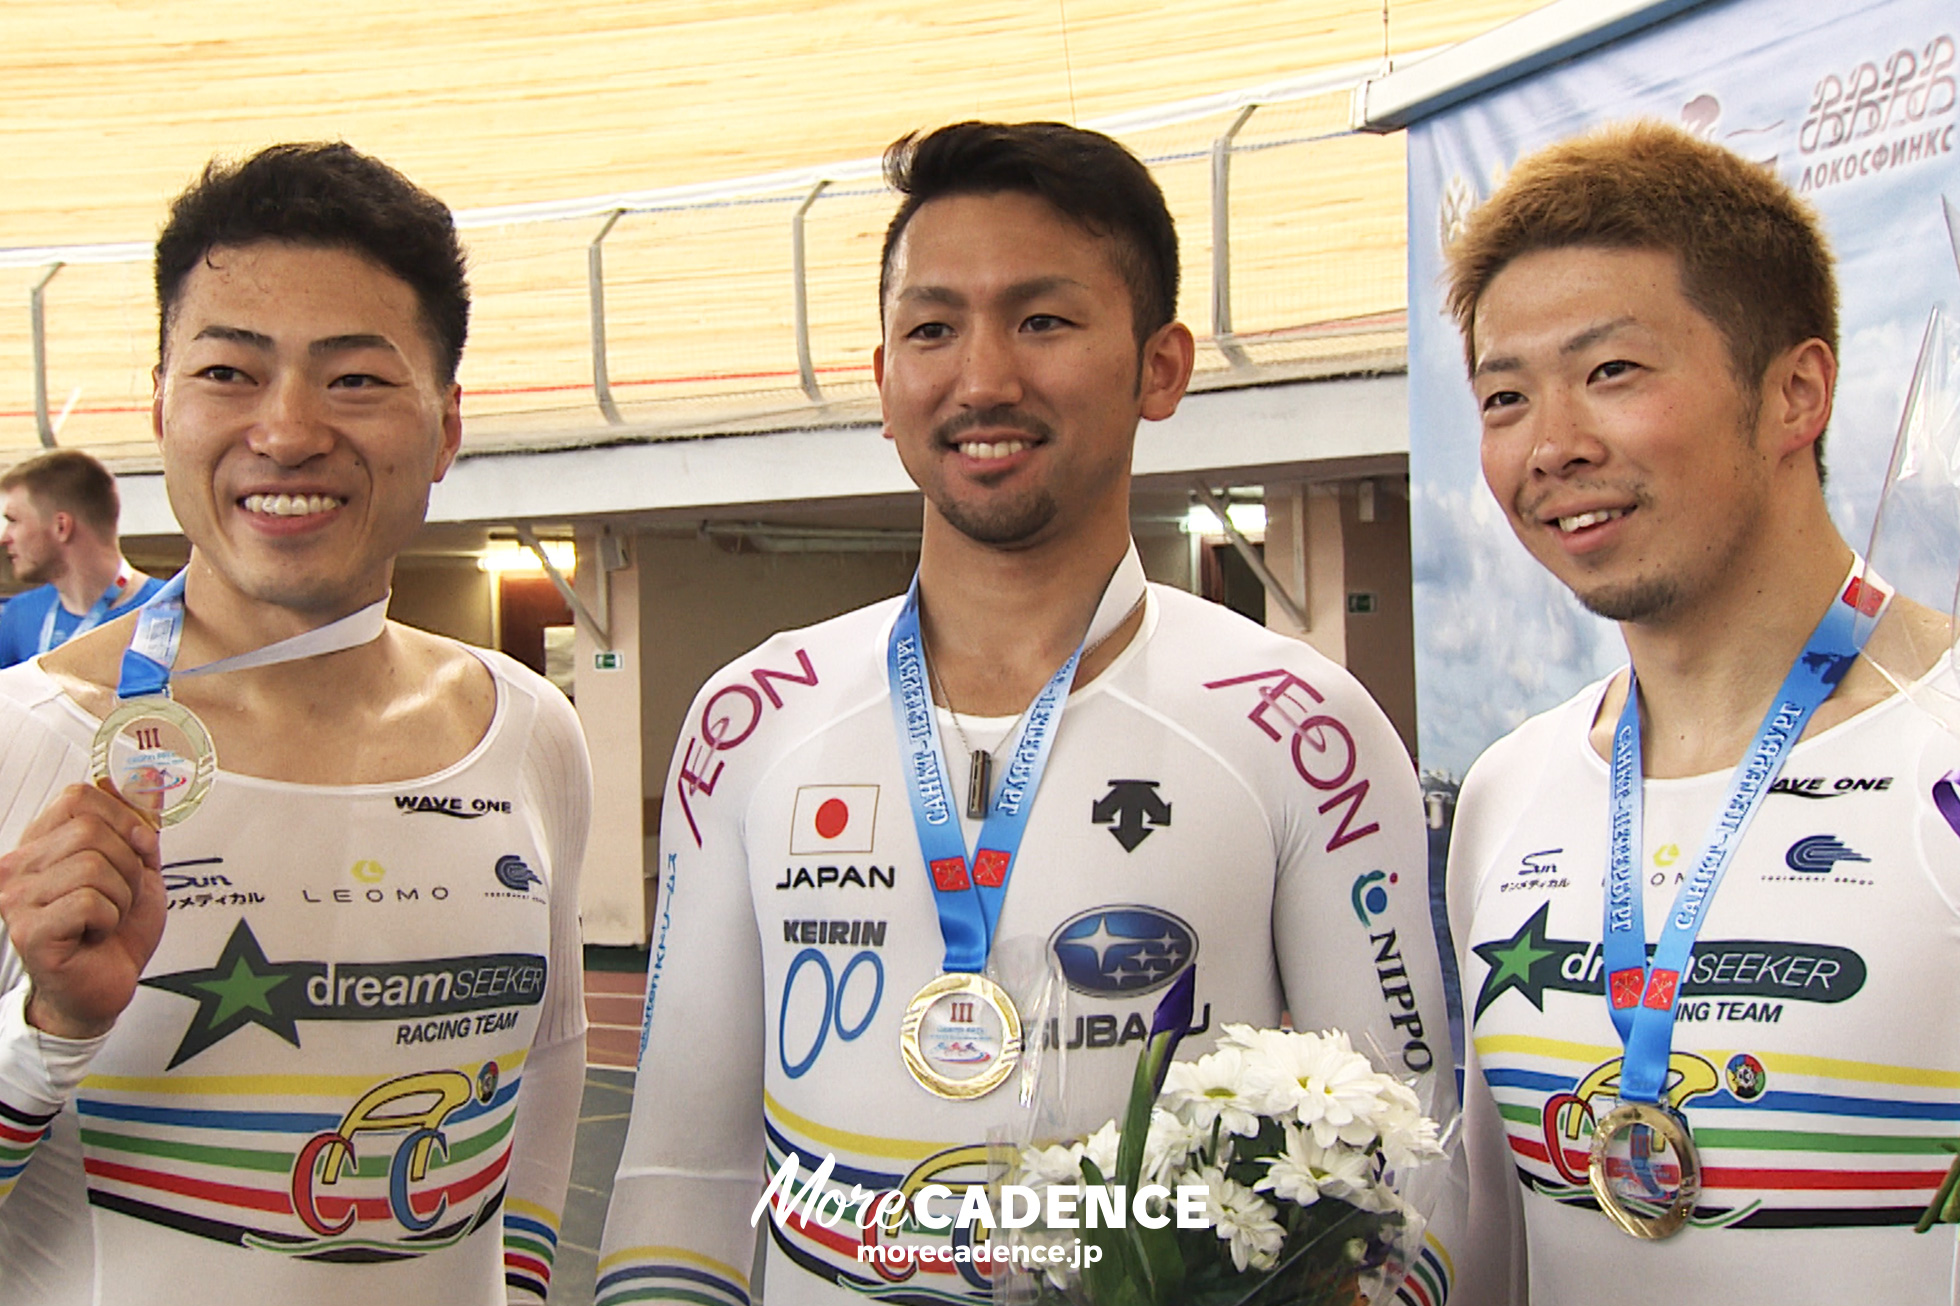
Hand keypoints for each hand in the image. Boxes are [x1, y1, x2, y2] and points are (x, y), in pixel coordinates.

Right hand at [0, 781, 164, 1039]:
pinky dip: (110, 919)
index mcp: (40, 843)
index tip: (139, 849)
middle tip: (120, 898)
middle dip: (128, 866)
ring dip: (121, 896)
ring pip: (93, 866)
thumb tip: (144, 777)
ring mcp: (16, 899)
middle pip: (91, 831)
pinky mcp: (29, 931)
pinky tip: (95, 936)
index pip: (79, 796)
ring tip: (107, 919)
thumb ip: (137, 823)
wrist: (104, 986)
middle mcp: (17, 866)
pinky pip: (89, 902)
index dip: (124, 819)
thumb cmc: (115, 930)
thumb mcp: (137, 866)